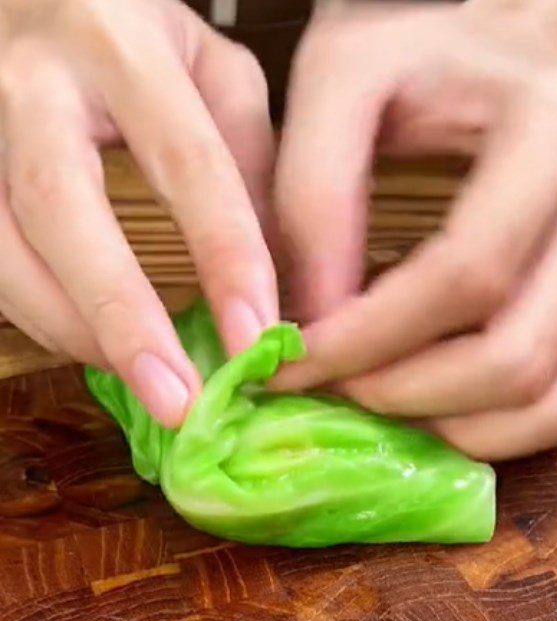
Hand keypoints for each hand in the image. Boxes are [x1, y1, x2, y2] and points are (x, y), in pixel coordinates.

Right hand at [0, 0, 277, 425]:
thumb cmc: (137, 36)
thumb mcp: (214, 71)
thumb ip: (250, 163)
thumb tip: (279, 279)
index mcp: (122, 46)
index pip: (188, 164)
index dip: (225, 258)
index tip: (257, 337)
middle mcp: (30, 78)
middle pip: (63, 209)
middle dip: (123, 317)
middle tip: (177, 399)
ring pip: (1, 246)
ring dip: (74, 331)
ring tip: (145, 384)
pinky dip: (43, 313)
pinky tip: (95, 343)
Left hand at [272, 2, 556, 459]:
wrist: (522, 61)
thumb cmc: (430, 60)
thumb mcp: (344, 83)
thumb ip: (313, 195)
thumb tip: (312, 325)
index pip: (468, 274)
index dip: (373, 337)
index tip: (295, 361)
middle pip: (516, 355)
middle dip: (407, 395)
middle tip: (331, 390)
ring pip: (556, 398)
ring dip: (453, 427)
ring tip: (376, 402)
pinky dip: (503, 432)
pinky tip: (435, 408)